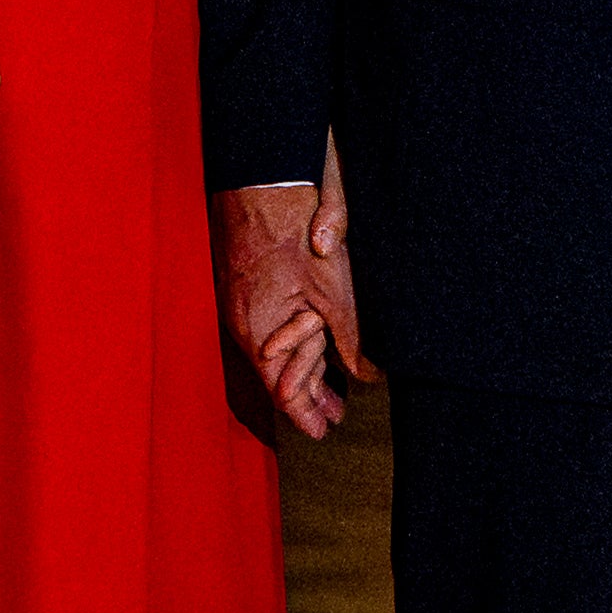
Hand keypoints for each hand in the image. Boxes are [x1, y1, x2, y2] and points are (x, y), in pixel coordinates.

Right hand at [218, 132, 372, 438]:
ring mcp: (242, 302)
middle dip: (307, 394)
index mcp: (261, 331)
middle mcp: (245, 323)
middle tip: (333, 414)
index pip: (281, 390)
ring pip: (273, 348)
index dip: (304, 413)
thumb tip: (369, 375)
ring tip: (328, 387)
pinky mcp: (246, 283)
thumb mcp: (332, 291)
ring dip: (301, 367)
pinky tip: (310, 340)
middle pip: (276, 373)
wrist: (260, 180)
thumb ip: (349, 337)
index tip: (323, 432)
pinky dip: (290, 340)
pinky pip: (268, 324)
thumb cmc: (294, 232)